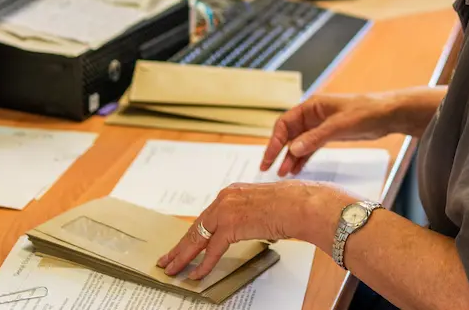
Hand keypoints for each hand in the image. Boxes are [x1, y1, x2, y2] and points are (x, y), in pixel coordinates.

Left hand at [157, 180, 340, 280]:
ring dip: (183, 257)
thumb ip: (248, 215)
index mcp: (231, 193)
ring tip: (172, 269)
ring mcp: (226, 211)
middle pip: (197, 227)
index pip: (206, 217)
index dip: (193, 233)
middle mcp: (225, 199)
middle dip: (181, 246)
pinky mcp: (231, 225)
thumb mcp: (263, 206)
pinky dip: (203, 264)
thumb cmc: (291, 205)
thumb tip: (245, 228)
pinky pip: (212, 250)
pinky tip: (196, 275)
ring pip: (198, 238)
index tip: (182, 244)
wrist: (301, 204)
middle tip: (167, 259)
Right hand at [261, 93, 396, 176]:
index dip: (275, 140)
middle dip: (279, 151)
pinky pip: (310, 148)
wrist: (388, 114)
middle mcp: (313, 115)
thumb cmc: (366, 112)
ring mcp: (320, 126)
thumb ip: (315, 138)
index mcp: (311, 106)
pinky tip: (297, 170)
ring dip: (291, 157)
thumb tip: (292, 149)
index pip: (285, 123)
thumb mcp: (339, 125)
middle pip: (289, 134)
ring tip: (283, 175)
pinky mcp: (329, 135)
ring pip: (299, 143)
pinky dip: (303, 158)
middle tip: (268, 168)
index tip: (269, 157)